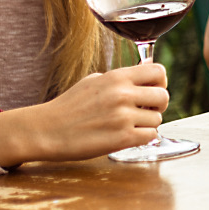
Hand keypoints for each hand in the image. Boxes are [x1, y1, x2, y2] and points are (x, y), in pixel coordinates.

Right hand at [0, 64, 169, 167]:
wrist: (45, 130)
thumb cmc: (68, 106)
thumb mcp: (94, 82)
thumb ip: (120, 78)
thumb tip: (146, 72)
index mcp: (117, 77)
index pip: (159, 71)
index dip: (160, 83)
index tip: (152, 92)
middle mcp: (123, 94)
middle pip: (163, 96)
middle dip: (157, 106)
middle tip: (144, 112)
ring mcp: (123, 116)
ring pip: (157, 119)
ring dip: (147, 124)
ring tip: (127, 126)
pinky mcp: (122, 138)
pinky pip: (150, 136)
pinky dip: (142, 138)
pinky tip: (127, 136)